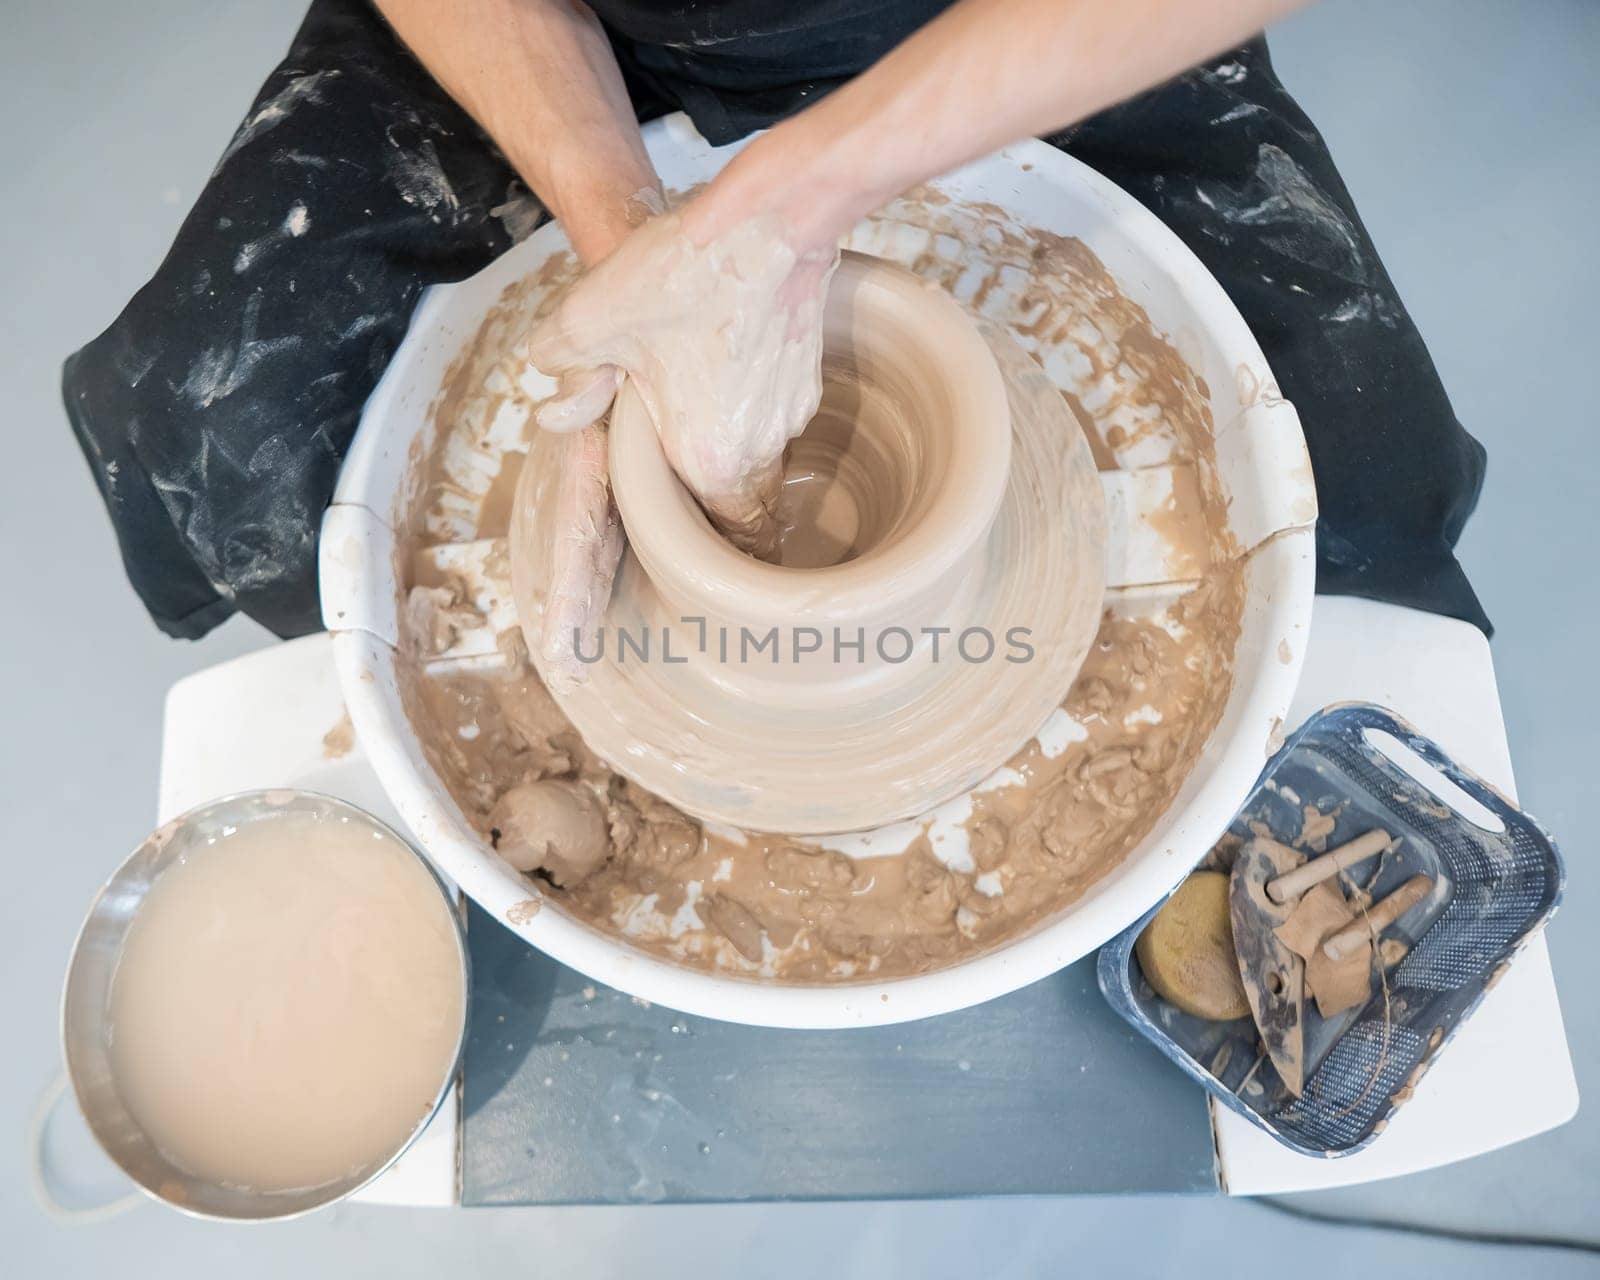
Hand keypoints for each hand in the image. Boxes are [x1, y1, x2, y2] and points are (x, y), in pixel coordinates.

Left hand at [528, 206, 838, 557]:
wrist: (772, 219)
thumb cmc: (686, 276)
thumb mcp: (592, 319)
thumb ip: (559, 366)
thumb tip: (555, 403)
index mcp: (710, 458)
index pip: (725, 533)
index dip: (709, 541)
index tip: (693, 539)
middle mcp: (761, 446)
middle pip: (747, 500)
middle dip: (720, 501)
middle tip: (690, 491)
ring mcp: (793, 409)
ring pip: (762, 453)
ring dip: (735, 447)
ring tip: (695, 416)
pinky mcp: (809, 373)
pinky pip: (776, 410)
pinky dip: (753, 403)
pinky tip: (723, 366)